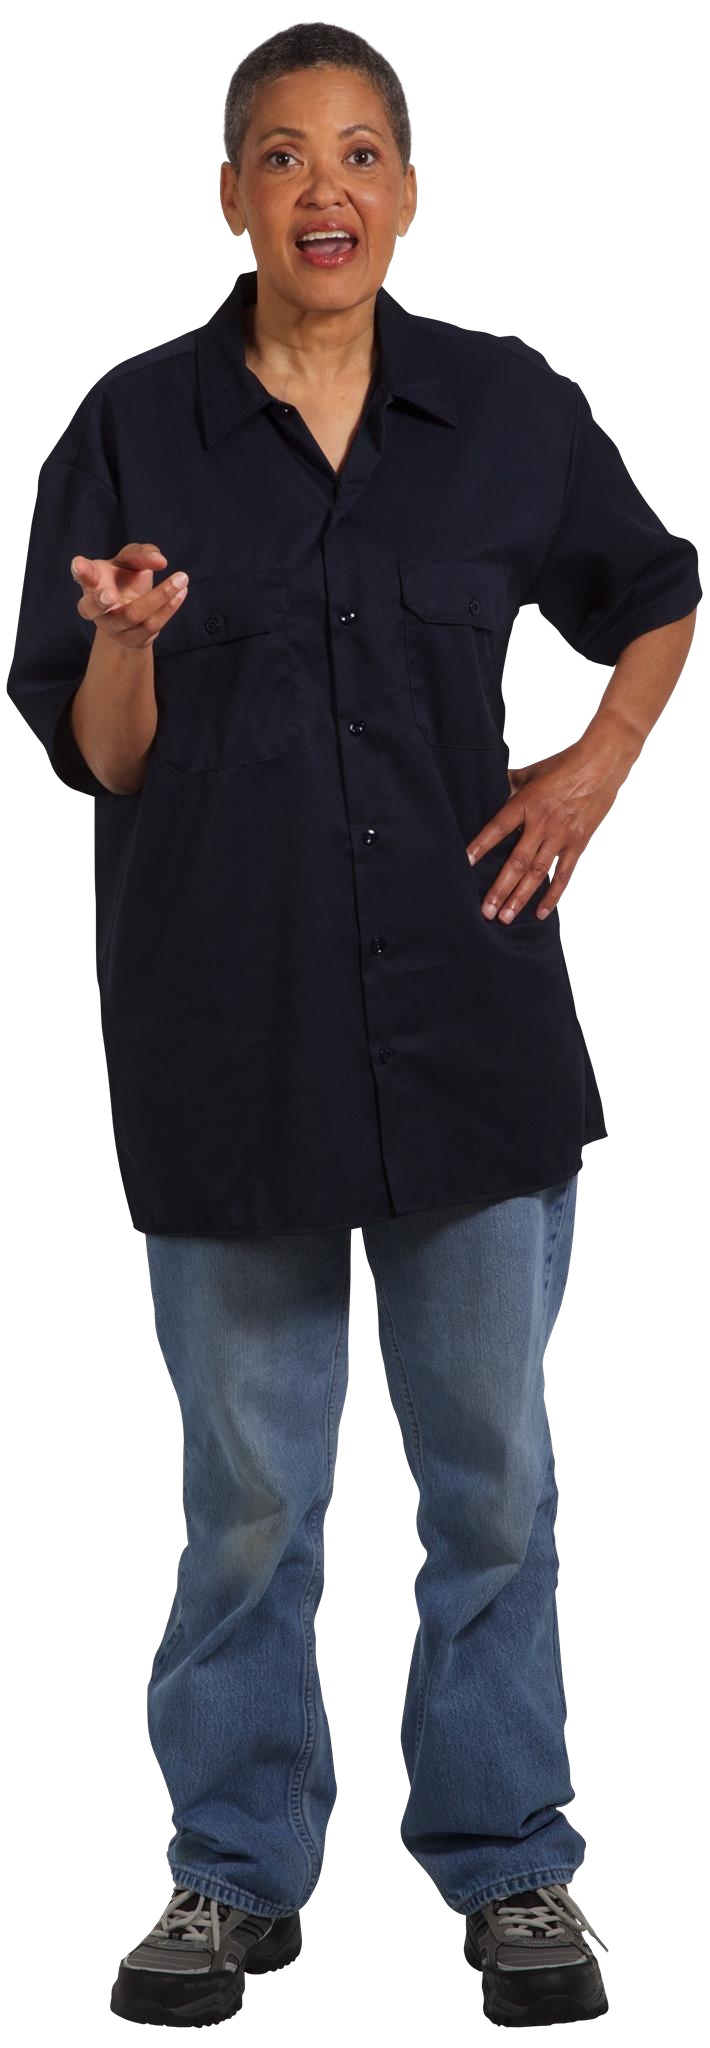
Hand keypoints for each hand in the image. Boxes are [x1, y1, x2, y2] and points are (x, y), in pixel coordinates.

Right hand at [70, 542, 188, 648]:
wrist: (133, 615)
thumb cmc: (125, 580)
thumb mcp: (130, 561)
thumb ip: (140, 554)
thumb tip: (159, 560)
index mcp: (92, 582)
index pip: (83, 576)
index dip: (80, 571)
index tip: (78, 564)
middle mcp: (96, 608)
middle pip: (93, 609)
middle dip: (99, 602)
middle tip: (109, 595)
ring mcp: (113, 627)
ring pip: (133, 615)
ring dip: (160, 596)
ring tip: (181, 578)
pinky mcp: (132, 639)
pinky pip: (152, 625)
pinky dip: (169, 607)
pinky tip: (181, 592)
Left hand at [465, 739, 626, 922]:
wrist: (603, 763)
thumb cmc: (564, 761)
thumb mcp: (532, 769)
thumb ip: (510, 785)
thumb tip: (492, 789)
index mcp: (527, 802)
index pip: (498, 828)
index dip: (481, 846)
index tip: (464, 864)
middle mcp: (543, 823)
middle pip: (517, 861)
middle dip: (500, 888)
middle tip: (485, 911)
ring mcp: (562, 836)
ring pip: (538, 873)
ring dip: (520, 897)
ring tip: (505, 917)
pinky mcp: (579, 844)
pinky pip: (564, 875)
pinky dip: (553, 895)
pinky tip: (540, 912)